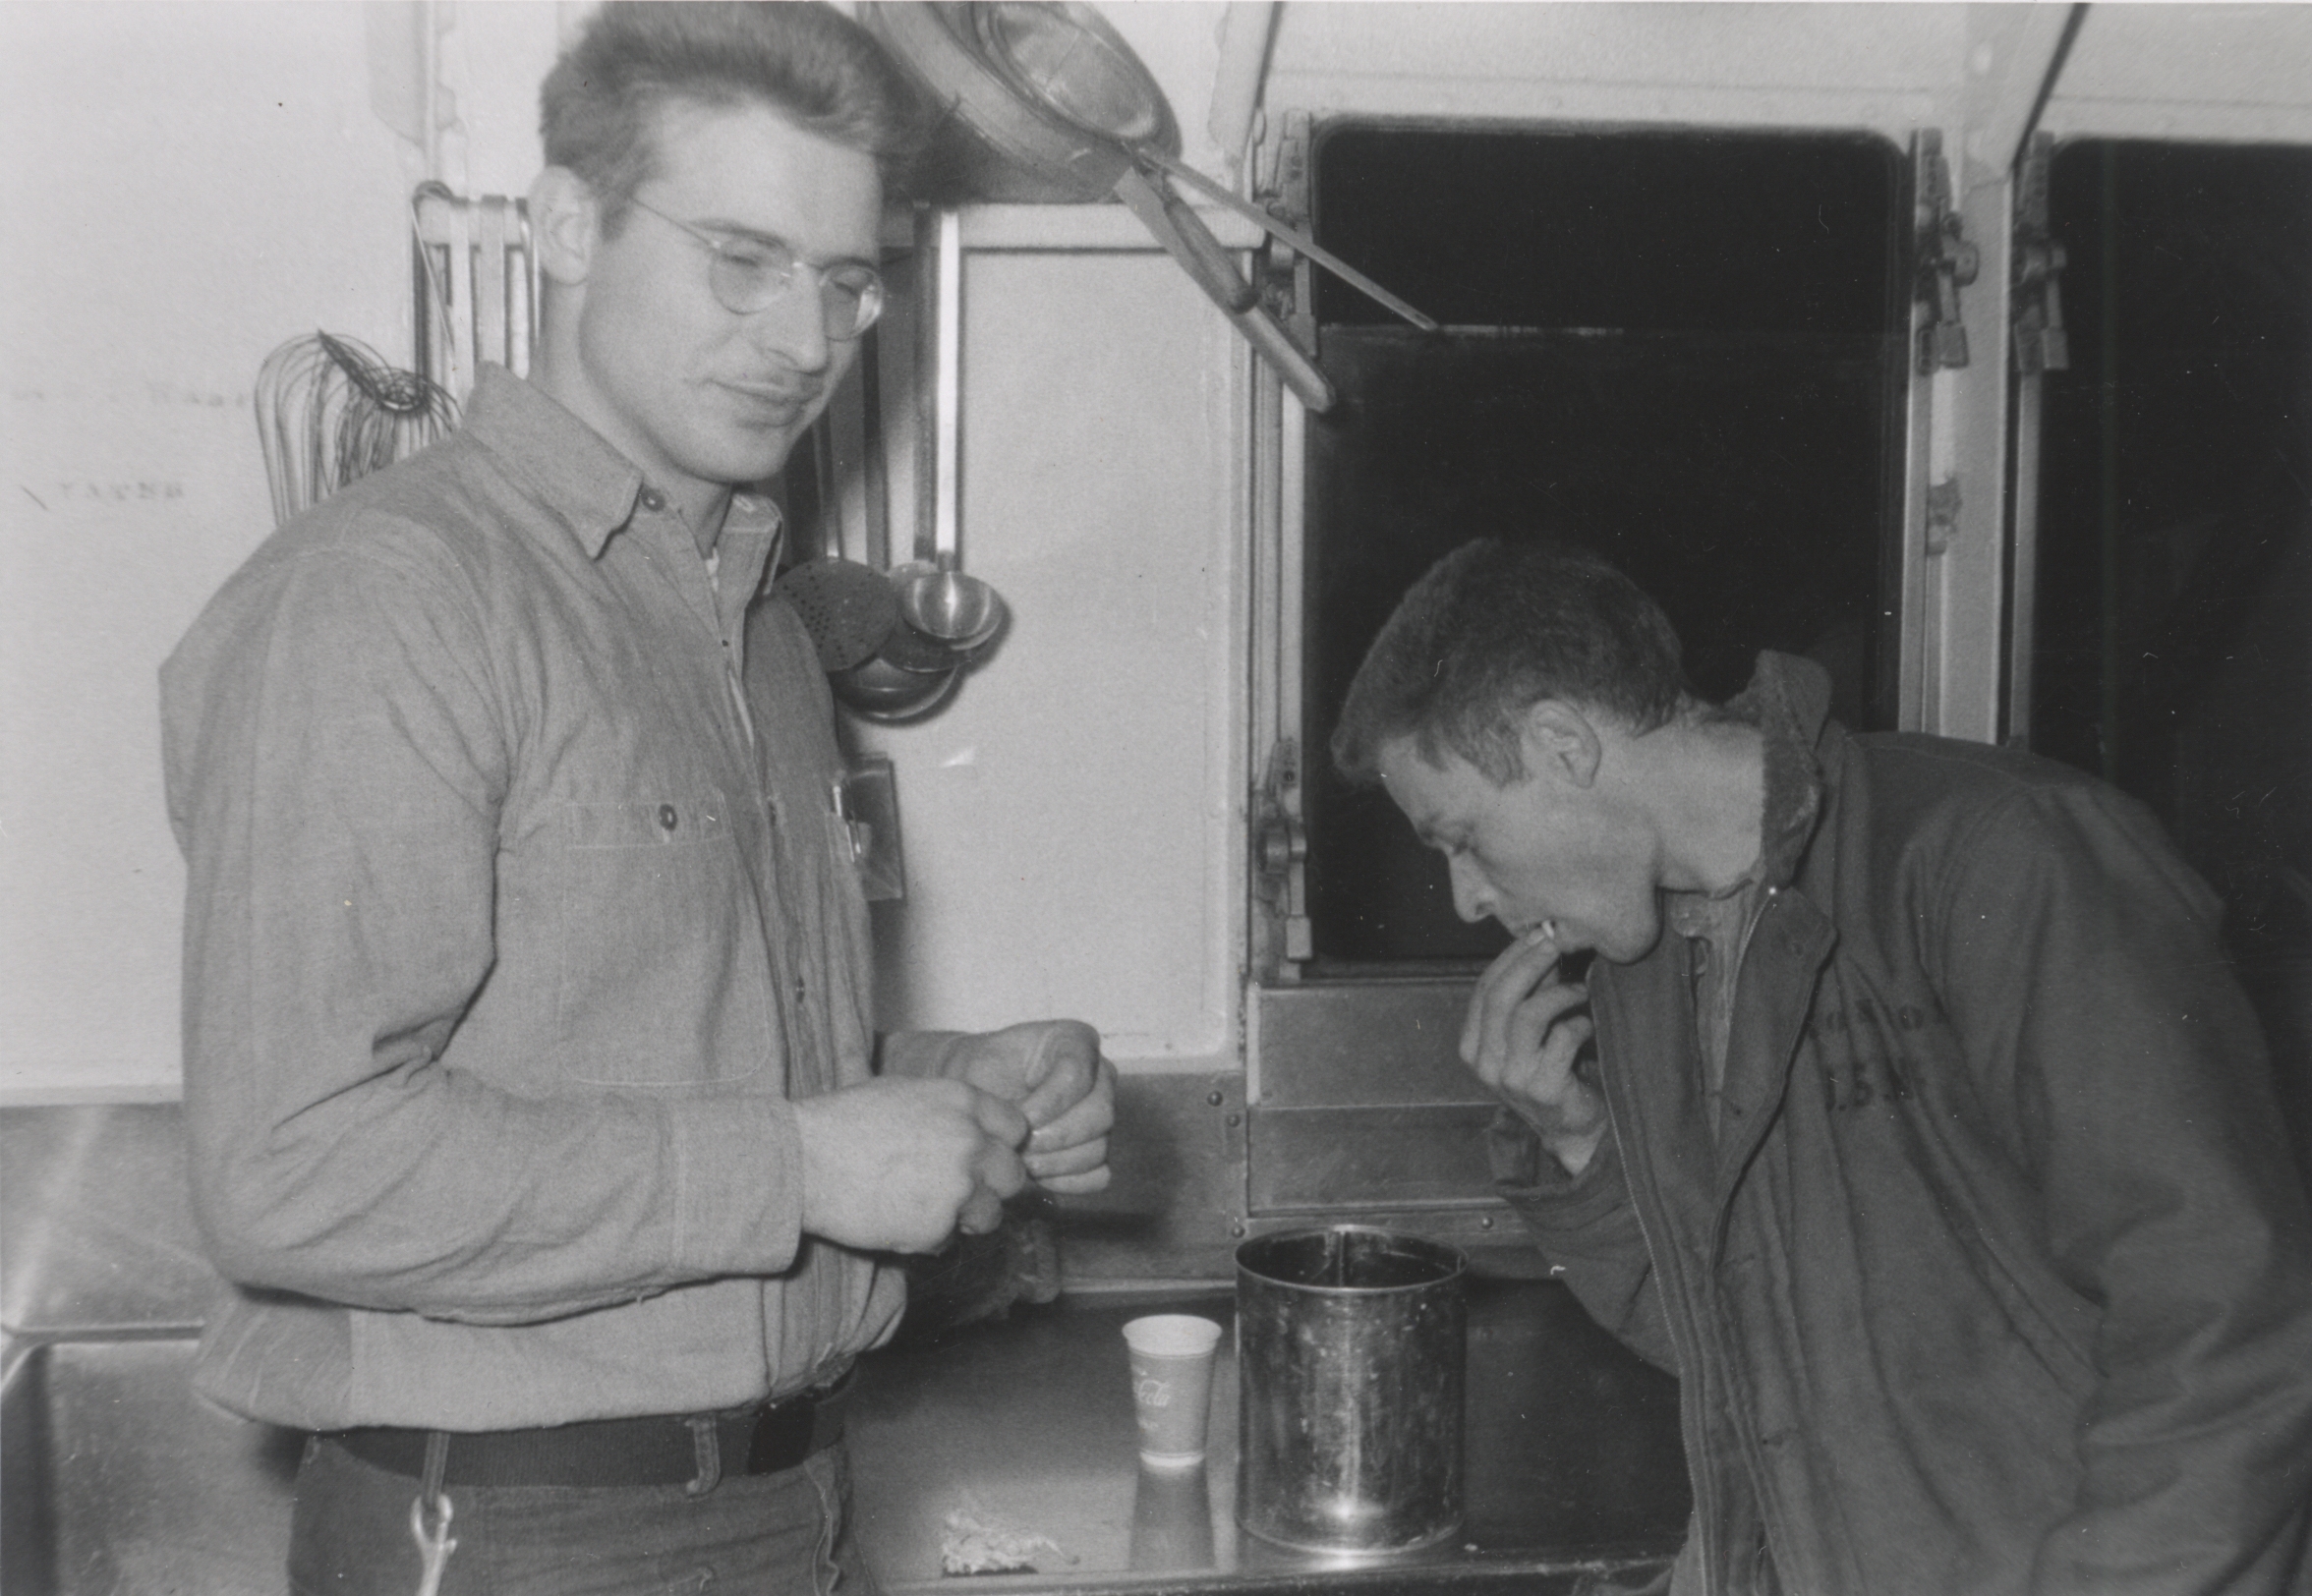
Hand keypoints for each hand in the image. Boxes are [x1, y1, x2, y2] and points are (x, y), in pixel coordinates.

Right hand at [791, 1078, 1029, 1252]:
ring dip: (965, 1217)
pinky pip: (951, 1240)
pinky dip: (930, 1237)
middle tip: (958, 1190)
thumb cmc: (843, 1122)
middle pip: (1013, 1175)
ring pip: (990, 1214)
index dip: (1000, 1145)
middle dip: (990, 1186)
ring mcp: (958, 1185)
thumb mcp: (903, 1092)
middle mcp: (970, 1140)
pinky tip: (898, 1220)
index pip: (1016, 1128)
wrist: (805, 1160)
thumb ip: (948, 1110)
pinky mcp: (939, 1225)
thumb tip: (974, 1127)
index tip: (984, 1156)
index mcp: (963, 1100)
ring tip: (923, 1207)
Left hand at [944, 1020, 1116, 1193]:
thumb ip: (1001, 1088)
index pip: (1079, 1073)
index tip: (1017, 1117)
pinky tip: (1036, 1174)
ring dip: (1055, 1162)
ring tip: (1020, 1159)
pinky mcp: (1097, 1148)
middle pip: (1100, 1114)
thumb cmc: (979, 1072)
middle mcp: (1099, 1076)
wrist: (978, 1092)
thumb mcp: (980, 1064)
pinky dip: (1066, 1181)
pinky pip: (1098, 1175)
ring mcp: (1101, 1114)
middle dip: (1053, 1137)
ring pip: (1098, 1148)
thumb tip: (1024, 1129)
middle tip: (1017, 1145)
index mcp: (1075, 1041)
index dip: (1049, 1102)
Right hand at [1462, 928, 1608, 1176]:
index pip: (1484, 988)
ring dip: (1559, 993)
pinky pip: (1561, 1038)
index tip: (1539, 934)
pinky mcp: (1542, 1089)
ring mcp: (1511, 1079)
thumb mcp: (1531, 1031)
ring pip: (1527, 1015)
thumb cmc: (1556, 1069)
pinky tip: (1588, 1023)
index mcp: (1473, 1045)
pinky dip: (1579, 1022)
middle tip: (1558, 943)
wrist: (1576, 1127)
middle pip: (1501, 996)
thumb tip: (1543, 945)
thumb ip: (1529, 995)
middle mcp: (1484, 1062)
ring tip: (1582, 988)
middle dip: (1531, 962)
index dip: (1511, 957)